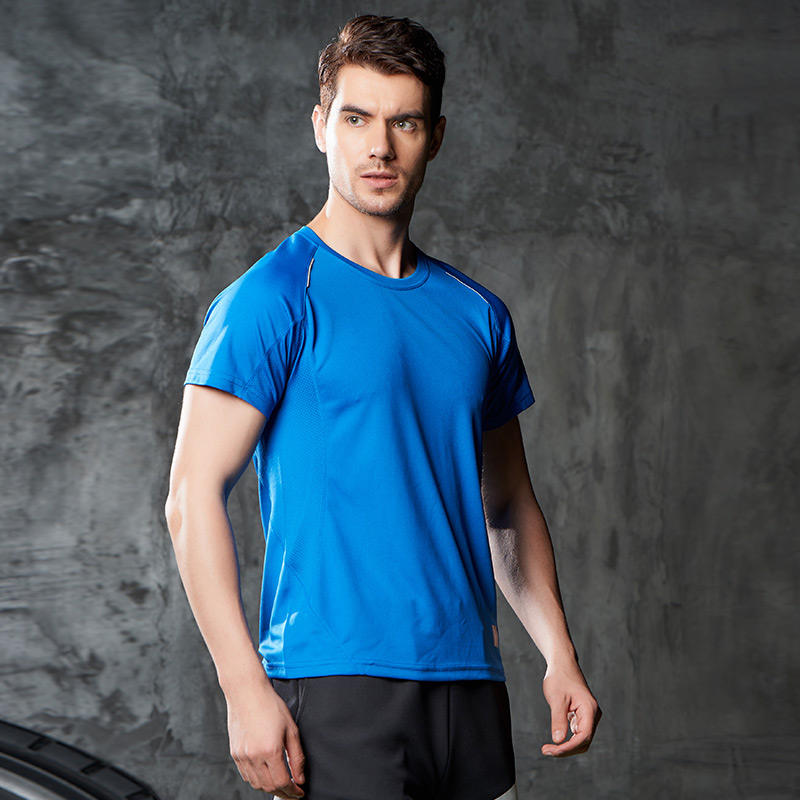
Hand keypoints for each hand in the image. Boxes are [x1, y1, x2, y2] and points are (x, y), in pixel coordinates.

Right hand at [225, 678, 305, 796]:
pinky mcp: (235, 754)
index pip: (283, 782)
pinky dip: (257, 780)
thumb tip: (300, 777)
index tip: (299, 793)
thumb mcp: (291, 729)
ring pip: (256, 784)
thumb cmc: (270, 705)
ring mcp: (242, 756)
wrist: (247, 692)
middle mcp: (254, 757)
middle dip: (283, 793)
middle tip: (292, 792)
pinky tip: (265, 775)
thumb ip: (297, 756)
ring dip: (270, 788)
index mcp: (270, 750)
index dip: (293, 791)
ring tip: (281, 785)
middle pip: (269, 787)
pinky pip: (246, 776)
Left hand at [540, 660, 600, 756]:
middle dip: (566, 749)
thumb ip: (558, 719)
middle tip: (546, 750)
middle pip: (583, 742)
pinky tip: (555, 739)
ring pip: (581, 739)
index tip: (552, 750)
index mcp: (589, 710)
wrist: (562, 663)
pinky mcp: (581, 715)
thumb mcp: (556, 698)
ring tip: (548, 748)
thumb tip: (558, 741)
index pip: (583, 737)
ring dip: (566, 746)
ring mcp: (588, 716)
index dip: (568, 748)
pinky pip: (577, 733)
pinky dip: (567, 739)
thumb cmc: (559, 677)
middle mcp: (592, 714)